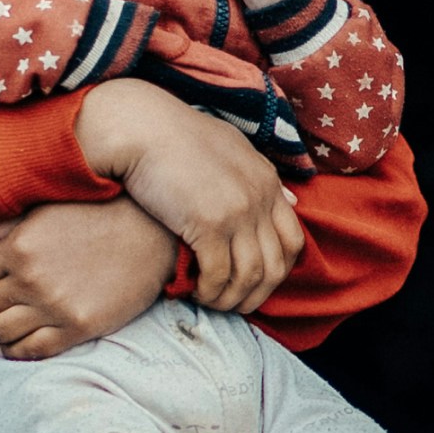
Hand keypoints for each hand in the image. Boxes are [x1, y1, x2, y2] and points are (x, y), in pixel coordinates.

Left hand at [0, 199, 180, 358]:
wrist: (150, 233)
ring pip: (1, 332)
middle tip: (1, 303)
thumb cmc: (96, 214)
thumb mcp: (44, 210)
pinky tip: (16, 346)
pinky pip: (33, 350)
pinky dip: (16, 352)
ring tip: (8, 323)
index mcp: (18, 247)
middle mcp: (31, 279)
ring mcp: (54, 307)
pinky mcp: (78, 327)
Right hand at [75, 79, 304, 315]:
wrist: (140, 127)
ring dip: (230, 298)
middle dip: (256, 295)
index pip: (294, 241)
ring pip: (248, 276)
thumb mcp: (231, 148)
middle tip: (233, 304)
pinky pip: (218, 275)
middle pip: (275, 266)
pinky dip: (208, 291)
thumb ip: (261, 177)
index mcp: (267, 181)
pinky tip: (192, 291)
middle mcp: (258, 198)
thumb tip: (292, 200)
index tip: (254, 283)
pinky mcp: (208, 224)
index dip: (277, 272)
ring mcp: (237, 211)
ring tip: (210, 301)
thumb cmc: (176, 137)